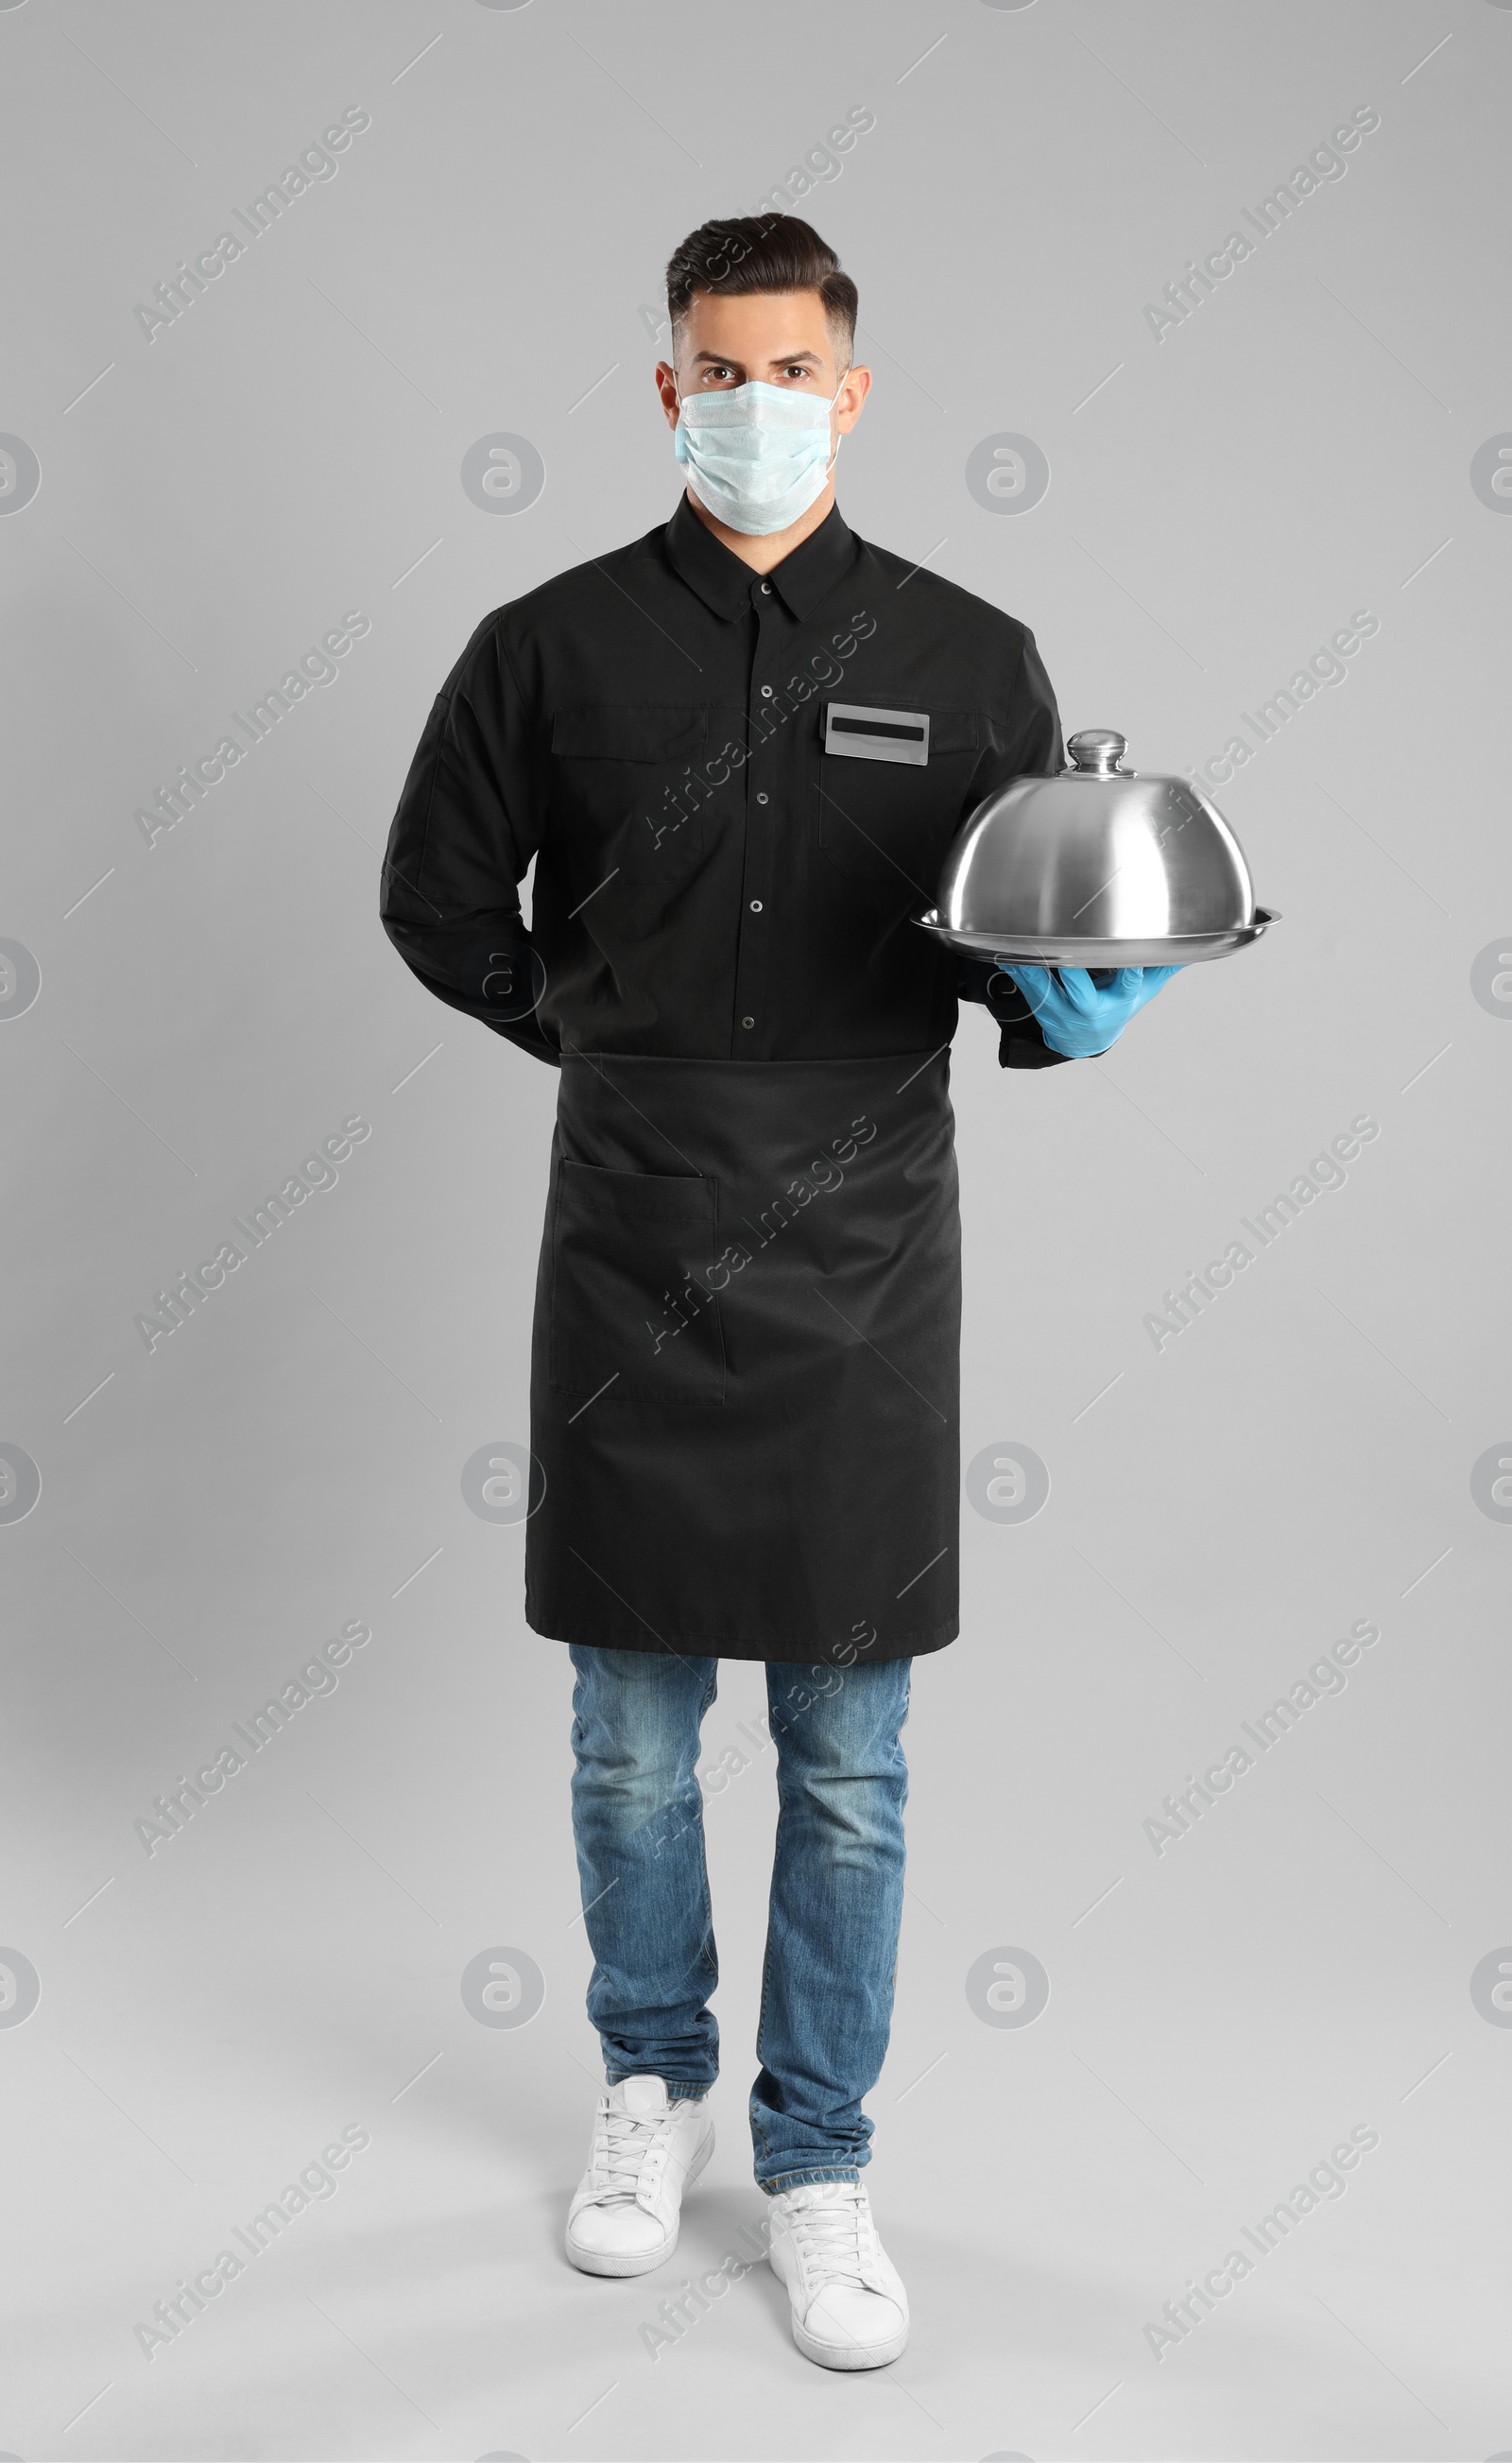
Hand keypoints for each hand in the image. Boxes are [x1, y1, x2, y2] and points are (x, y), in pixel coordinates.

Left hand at [997, 962, 1181, 1057]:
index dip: (1131, 974)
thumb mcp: (1141, 995)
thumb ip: (1161, 971)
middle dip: (1073, 975)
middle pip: (1081, 993)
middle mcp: (1090, 1008)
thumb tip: (1191, 950)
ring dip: (1035, 971)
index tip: (1135, 959)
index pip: (1128, 986)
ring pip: (1047, 991)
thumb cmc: (1115, 1010)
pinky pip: (1027, 989)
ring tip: (1025, 949)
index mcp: (1118, 1001)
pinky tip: (1007, 954)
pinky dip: (1017, 971)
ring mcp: (1064, 1010)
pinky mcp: (1042, 1007)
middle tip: (1066, 953)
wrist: (1084, 1041)